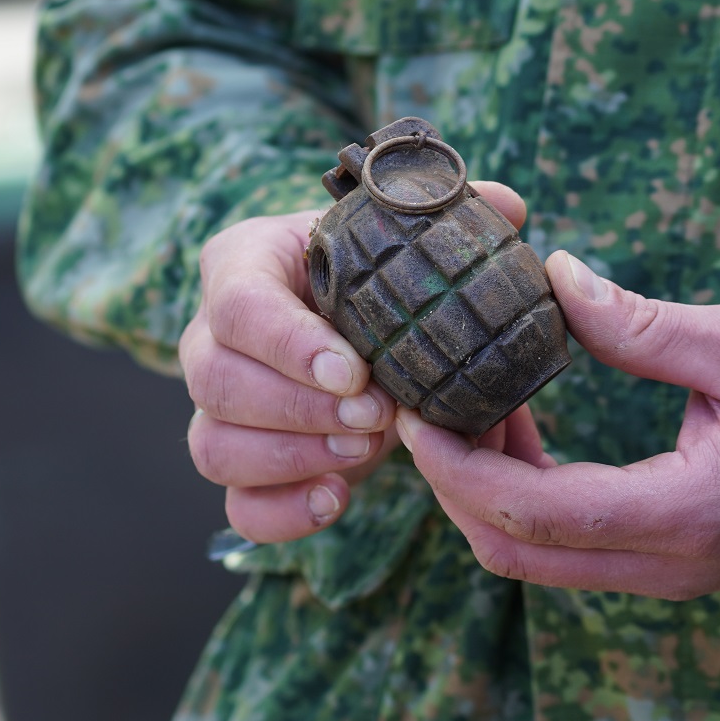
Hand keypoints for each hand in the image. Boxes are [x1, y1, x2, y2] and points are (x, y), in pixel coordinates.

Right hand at [183, 182, 526, 542]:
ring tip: (364, 453)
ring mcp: (217, 408)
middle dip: (299, 408)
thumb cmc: (369, 271)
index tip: (354, 372)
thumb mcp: (395, 237)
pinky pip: (237, 506)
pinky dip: (282, 513)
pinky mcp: (241, 464)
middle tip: (376, 416)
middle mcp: (211, 337)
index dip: (291, 346)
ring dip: (292, 458)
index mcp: (242, 265)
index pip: (239, 306)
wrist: (352, 324)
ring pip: (213, 447)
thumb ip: (441, 219)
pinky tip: (337, 500)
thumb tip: (508, 207)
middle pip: (215, 381)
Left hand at [396, 251, 719, 596]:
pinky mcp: (673, 565)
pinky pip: (572, 548)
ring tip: (477, 400)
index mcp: (685, 513)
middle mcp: (668, 564)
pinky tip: (525, 425)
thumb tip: (552, 276)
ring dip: (487, 489)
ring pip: (537, 557)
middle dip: (452, 483)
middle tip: (425, 402)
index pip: (533, 513)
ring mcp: (670, 574)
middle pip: (514, 550)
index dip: (454, 469)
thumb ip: (641, 325)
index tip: (410, 412)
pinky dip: (528, 496)